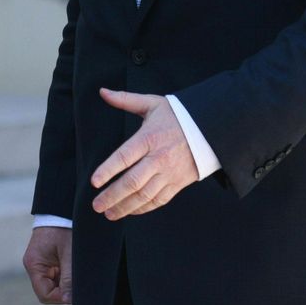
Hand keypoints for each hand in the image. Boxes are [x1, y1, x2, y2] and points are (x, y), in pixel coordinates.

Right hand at [22, 227, 71, 304]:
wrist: (61, 209)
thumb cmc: (64, 228)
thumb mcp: (69, 254)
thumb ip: (68, 279)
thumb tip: (68, 301)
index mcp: (34, 264)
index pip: (44, 294)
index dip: (60, 297)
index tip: (75, 292)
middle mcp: (34, 265)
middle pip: (48, 291)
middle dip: (63, 290)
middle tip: (77, 281)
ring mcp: (40, 263)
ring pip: (54, 285)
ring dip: (66, 282)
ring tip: (76, 270)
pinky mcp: (47, 260)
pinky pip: (56, 276)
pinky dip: (66, 275)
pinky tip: (73, 266)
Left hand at [89, 89, 199, 220]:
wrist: (211, 130)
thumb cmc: (177, 116)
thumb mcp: (152, 104)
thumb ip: (125, 100)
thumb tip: (102, 92)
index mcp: (149, 138)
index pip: (124, 157)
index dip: (108, 170)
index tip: (94, 182)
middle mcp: (159, 158)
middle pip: (133, 182)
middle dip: (112, 195)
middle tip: (96, 205)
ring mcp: (169, 173)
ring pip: (144, 195)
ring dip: (125, 207)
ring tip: (108, 213)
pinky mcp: (178, 184)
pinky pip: (159, 200)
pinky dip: (143, 208)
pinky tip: (129, 211)